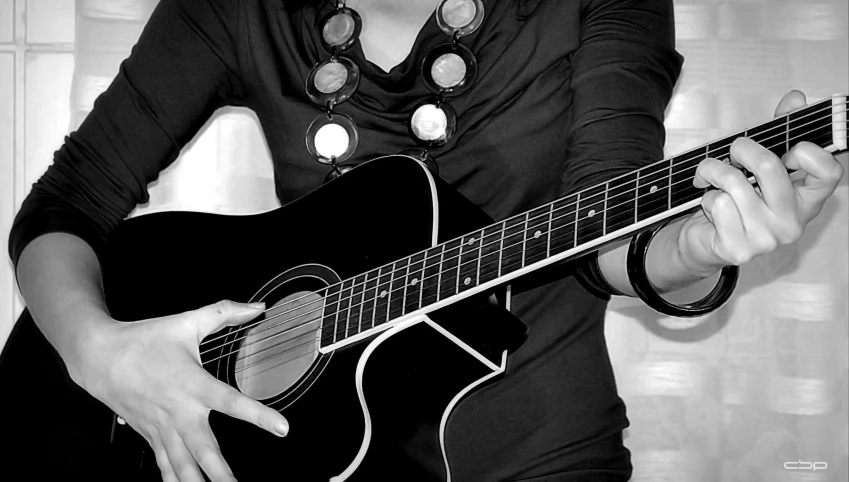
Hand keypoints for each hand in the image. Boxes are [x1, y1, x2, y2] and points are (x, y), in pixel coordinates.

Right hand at [73, 300, 288, 481]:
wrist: (98, 357)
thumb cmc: (144, 340)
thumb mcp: (187, 321)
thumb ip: (224, 312)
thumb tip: (257, 308)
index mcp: (192, 383)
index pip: (232, 402)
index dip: (258, 415)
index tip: (282, 428)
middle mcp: (179, 412)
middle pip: (204, 450)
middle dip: (222, 474)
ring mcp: (163, 428)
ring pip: (184, 466)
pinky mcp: (152, 437)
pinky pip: (166, 466)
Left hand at [678, 90, 843, 273]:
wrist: (705, 242)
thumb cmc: (736, 201)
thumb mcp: (758, 166)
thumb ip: (779, 133)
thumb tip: (796, 99)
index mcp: (807, 201)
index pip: (829, 171)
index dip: (807, 152)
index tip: (787, 148)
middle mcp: (792, 223)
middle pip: (769, 167)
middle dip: (742, 148)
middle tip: (734, 151)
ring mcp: (766, 239)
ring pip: (733, 182)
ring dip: (713, 171)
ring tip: (711, 177)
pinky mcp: (738, 249)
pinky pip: (717, 203)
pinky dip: (707, 196)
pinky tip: (712, 207)